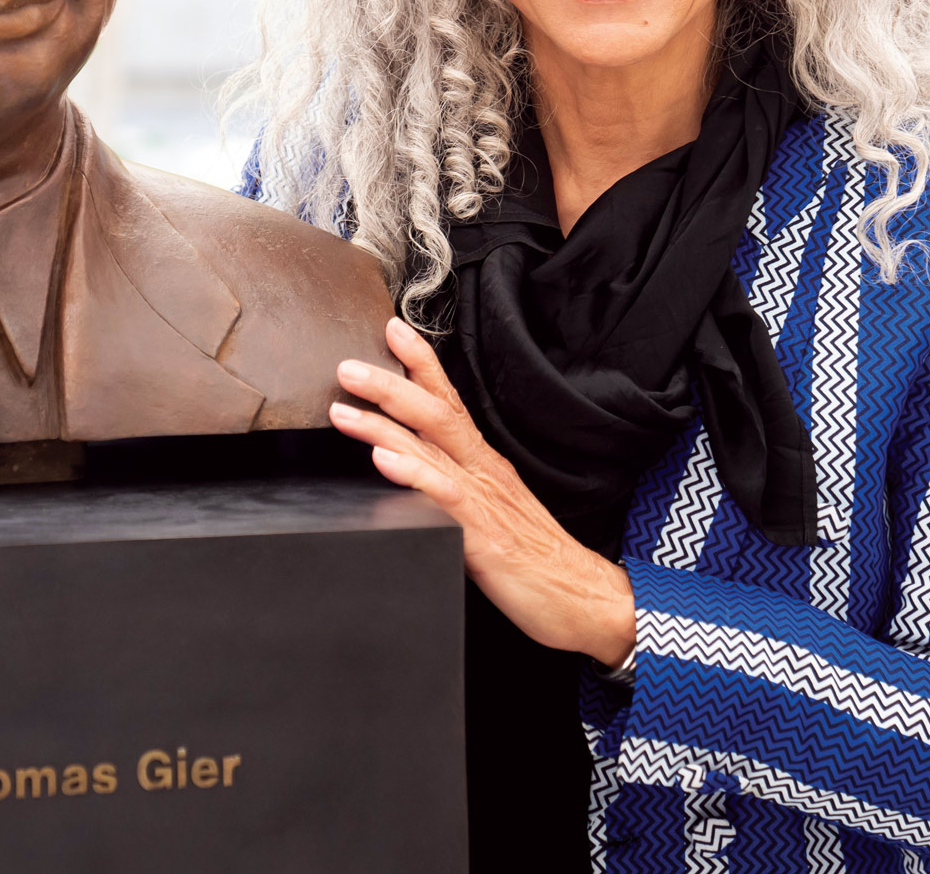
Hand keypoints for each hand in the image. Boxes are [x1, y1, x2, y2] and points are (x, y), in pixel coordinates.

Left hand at [330, 318, 636, 668]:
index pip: (449, 402)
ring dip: (385, 425)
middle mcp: (484, 472)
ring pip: (432, 448)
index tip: (393, 329)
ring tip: (345, 410)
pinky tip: (385, 461)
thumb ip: (452, 491)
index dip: (422, 364)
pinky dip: (414, 475)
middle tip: (347, 366)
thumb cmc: (535, 560)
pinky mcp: (484, 537)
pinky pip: (444, 498)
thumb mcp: (490, 515)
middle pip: (436, 413)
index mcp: (485, 464)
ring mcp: (485, 501)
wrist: (584, 601)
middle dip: (391, 385)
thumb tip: (409, 473)